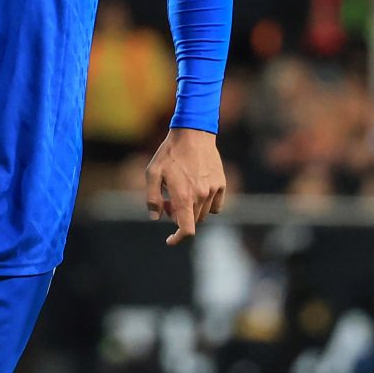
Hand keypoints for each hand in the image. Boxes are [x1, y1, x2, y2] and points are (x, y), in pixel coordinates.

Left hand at [144, 127, 225, 245]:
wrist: (193, 132)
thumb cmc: (169, 153)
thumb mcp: (152, 173)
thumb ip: (152, 198)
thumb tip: (155, 217)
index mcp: (183, 197)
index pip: (186, 230)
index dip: (178, 238)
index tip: (170, 240)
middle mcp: (201, 196)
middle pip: (192, 221)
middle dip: (179, 217)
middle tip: (168, 202)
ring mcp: (213, 190)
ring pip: (204, 213)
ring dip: (192, 210)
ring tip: (181, 192)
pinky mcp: (221, 183)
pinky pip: (216, 205)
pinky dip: (207, 205)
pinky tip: (197, 192)